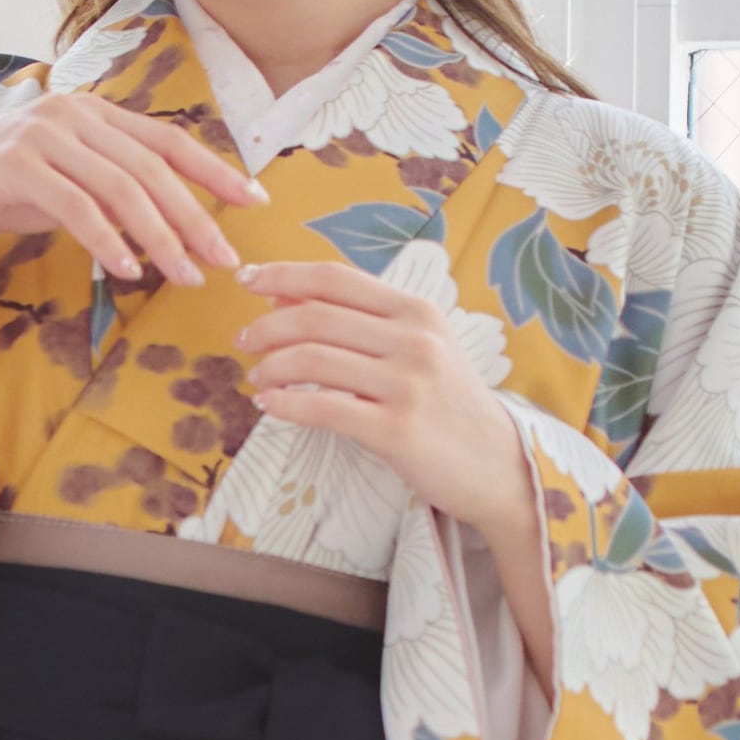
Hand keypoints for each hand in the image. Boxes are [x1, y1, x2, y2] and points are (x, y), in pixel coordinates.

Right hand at [0, 96, 267, 284]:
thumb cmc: (3, 185)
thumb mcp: (68, 181)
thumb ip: (112, 193)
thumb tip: (166, 230)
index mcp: (97, 113)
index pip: (169, 140)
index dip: (215, 171)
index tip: (255, 203)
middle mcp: (76, 114)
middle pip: (153, 168)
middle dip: (197, 217)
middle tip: (226, 260)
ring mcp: (46, 135)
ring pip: (122, 188)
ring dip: (160, 238)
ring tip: (186, 276)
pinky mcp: (18, 165)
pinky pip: (76, 206)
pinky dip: (107, 240)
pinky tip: (127, 271)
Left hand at [237, 260, 555, 687]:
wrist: (496, 464)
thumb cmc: (448, 406)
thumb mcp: (417, 350)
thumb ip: (361, 323)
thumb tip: (286, 299)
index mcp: (417, 311)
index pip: (338, 279)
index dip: (286, 274)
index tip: (249, 279)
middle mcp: (414, 341)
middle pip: (319, 316)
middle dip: (268, 326)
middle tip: (243, 341)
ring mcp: (408, 385)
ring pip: (316, 360)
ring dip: (272, 366)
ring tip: (256, 378)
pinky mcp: (397, 431)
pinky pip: (324, 409)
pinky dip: (286, 405)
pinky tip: (269, 406)